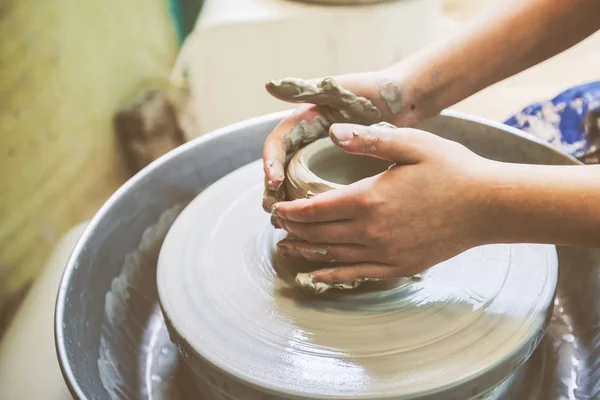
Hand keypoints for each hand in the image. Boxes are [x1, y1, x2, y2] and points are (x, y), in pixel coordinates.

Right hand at [262, 71, 421, 212]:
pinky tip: (311, 225)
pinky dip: (309, 207)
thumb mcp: (337, 89)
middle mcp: (307, 140)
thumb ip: (305, 88)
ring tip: (286, 223)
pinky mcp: (337, 170)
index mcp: (303, 121)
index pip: (276, 145)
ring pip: (294, 183)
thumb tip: (270, 86)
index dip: (270, 163)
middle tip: (276, 211)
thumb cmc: (371, 90)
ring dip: (287, 203)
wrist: (403, 99)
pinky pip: (316, 190)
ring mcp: (321, 156)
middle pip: (279, 170)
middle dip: (273, 191)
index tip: (274, 182)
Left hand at [272, 123, 489, 289]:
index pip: (315, 209)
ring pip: (332, 256)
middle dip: (293, 231)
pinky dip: (332, 275)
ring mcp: (384, 252)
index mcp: (369, 198)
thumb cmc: (451, 170)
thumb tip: (332, 132)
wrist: (487, 206)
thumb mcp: (411, 143)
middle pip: (319, 235)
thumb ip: (369, 139)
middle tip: (278, 226)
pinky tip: (316, 276)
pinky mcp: (398, 266)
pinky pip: (356, 275)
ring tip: (286, 248)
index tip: (276, 210)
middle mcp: (371, 230)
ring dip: (306, 252)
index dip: (291, 212)